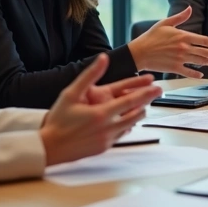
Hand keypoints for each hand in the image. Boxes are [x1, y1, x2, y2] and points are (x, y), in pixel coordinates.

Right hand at [40, 54, 162, 165]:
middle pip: (136, 114)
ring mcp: (108, 140)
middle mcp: (108, 128)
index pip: (131, 101)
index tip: (158, 87)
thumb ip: (90, 75)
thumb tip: (103, 58)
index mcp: (102, 113)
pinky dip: (126, 126)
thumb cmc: (58, 118)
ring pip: (131, 126)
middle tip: (154, 94)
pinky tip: (127, 121)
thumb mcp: (71, 93)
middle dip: (146, 103)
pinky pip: (122, 135)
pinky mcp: (105, 148)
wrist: (49, 147)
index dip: (146, 93)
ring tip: (143, 106)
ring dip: (137, 115)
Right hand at [128, 7, 207, 77]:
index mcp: (183, 36)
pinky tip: (201, 75)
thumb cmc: (150, 37)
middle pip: (205, 52)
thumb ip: (180, 17)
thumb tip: (189, 8)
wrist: (139, 52)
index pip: (204, 40)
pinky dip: (196, 74)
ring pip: (199, 61)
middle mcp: (183, 47)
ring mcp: (180, 59)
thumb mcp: (165, 23)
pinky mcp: (174, 68)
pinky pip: (188, 72)